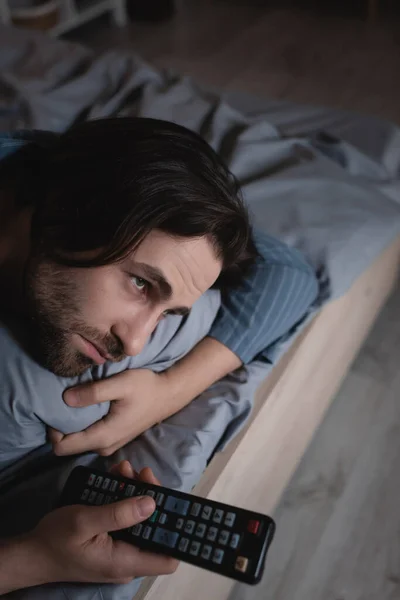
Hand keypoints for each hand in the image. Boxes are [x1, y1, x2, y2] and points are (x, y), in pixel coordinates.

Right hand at [24, 461, 177, 585]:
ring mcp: (120, 549)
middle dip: (152, 498)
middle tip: (142, 473)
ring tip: (125, 470)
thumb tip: (152, 504)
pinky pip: (126, 518)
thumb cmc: (55, 540)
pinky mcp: (112, 540)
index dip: (178, 532)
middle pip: (157, 530)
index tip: (173, 501)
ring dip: (136, 492)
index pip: (168, 557)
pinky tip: (117, 478)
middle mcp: (128, 558)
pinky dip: (124, 497)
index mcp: (125, 561)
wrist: (32, 552)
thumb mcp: (84, 522)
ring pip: (141, 519)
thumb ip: (118, 514)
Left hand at [49, 369, 171, 456]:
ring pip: (79, 442)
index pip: (62, 447)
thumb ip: (94, 392)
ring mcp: (110, 445)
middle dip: (61, 427)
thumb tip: (66, 399)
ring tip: (78, 402)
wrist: (169, 394)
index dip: (53, 430)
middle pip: (69, 446)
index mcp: (103, 436)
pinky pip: (90, 438)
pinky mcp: (114, 439)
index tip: (56, 409)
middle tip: (66, 402)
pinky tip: (90, 407)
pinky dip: (84, 425)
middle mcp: (104, 447)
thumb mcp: (120, 384)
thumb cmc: (146, 387)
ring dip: (74, 425)